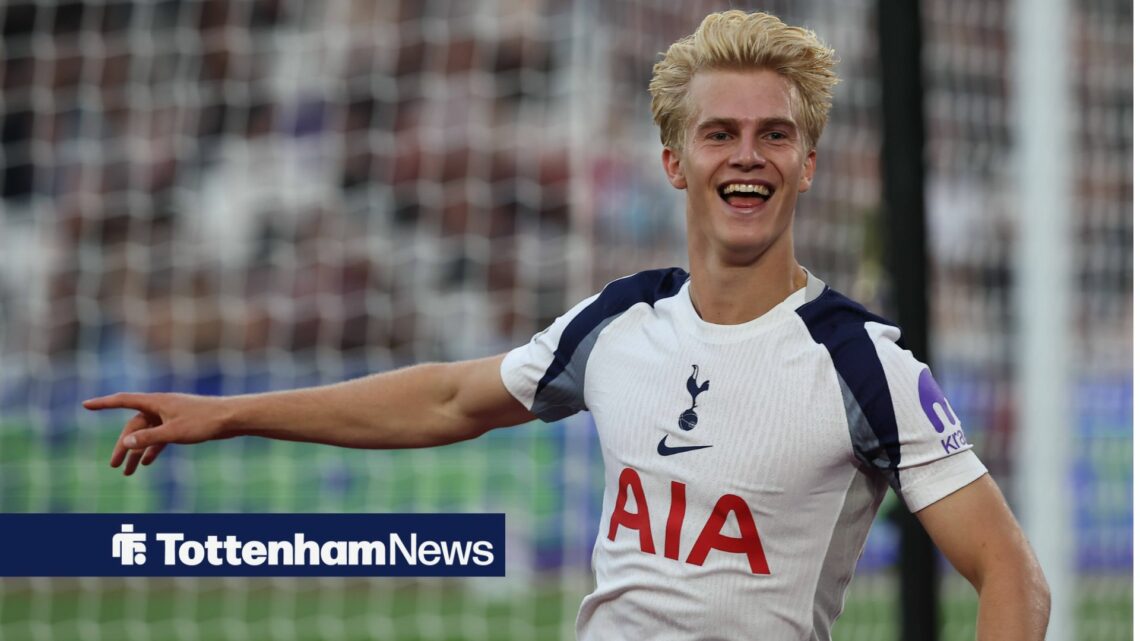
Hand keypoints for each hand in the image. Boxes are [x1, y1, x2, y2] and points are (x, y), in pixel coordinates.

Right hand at [82, 393, 230, 474]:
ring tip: (127, 472)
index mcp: (156, 402)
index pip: (123, 401)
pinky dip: (153, 449)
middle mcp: (161, 406)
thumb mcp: (174, 432)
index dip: (103, 404)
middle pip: (134, 426)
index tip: (85, 405)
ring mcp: (170, 415)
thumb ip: (149, 438)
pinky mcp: (180, 424)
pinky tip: (146, 463)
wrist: (232, 418)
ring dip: (137, 451)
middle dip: (123, 446)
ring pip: (147, 434)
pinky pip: (160, 437)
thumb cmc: (204, 421)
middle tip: (114, 465)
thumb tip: (125, 443)